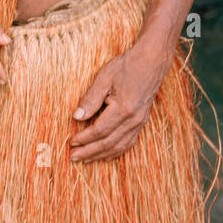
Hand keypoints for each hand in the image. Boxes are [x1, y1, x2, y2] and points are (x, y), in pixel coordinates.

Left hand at [70, 39, 171, 162]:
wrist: (151, 63)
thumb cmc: (125, 67)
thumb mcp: (103, 78)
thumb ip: (90, 99)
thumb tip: (76, 117)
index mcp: (123, 109)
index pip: (99, 130)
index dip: (84, 138)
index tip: (71, 142)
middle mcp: (133, 120)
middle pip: (108, 143)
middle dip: (90, 151)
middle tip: (73, 158)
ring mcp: (140, 122)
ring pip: (119, 146)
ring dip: (101, 155)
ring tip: (86, 159)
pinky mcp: (142, 122)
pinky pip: (129, 142)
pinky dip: (116, 151)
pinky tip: (106, 154)